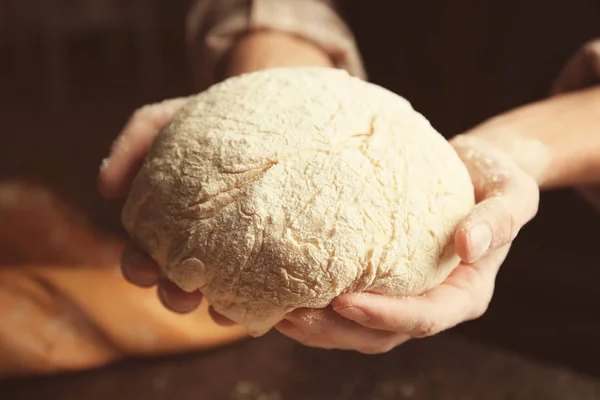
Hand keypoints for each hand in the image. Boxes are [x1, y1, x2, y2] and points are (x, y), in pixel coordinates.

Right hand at [99, 32, 333, 314]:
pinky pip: (263, 283)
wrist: (267, 112)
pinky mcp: (271, 250)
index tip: (145, 267)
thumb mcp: (164, 119)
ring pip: (220, 293)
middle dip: (173, 296)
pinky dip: (258, 297)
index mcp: (166, 223)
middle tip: (182, 294)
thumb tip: (104, 188)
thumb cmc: (210, 118)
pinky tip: (264, 300)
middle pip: (177, 283)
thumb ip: (131, 145)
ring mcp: (235, 250)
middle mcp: (197, 242)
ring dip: (216, 308)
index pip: (143, 255)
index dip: (139, 268)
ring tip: (223, 310)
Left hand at [275, 134, 539, 353]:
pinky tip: (288, 291)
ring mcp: (405, 295)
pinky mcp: (383, 281)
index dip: (385, 316)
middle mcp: (433, 302)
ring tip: (279, 313)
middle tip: (292, 316)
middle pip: (382, 335)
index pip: (425, 318)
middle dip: (336, 331)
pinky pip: (349, 304)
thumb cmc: (494, 177)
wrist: (474, 167)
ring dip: (320, 327)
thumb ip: (500, 218)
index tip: (344, 301)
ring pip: (359, 329)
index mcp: (465, 293)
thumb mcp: (513, 191)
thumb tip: (469, 245)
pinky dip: (320, 305)